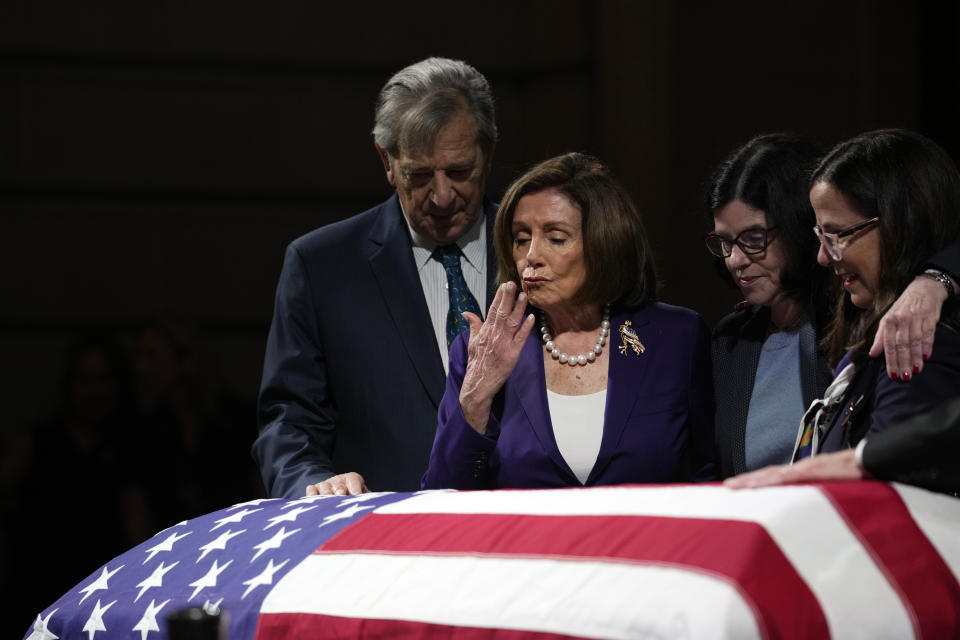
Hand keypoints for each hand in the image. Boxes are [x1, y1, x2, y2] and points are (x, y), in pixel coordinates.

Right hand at [305, 472, 367, 495]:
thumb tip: (378, 505)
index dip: (356, 488)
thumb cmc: (353, 497)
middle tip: (341, 495)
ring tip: (327, 501)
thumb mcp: (362, 494)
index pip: (354, 480)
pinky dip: (311, 495)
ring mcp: (325, 484)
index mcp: (352, 479)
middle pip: (338, 484)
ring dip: (326, 494)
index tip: (357, 496)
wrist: (336, 492)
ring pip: (324, 487)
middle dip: (339, 490)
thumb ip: (368, 498)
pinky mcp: (314, 489)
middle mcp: (338, 480)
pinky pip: (311, 490)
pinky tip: (312, 501)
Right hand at [459, 281, 535, 433]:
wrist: (478, 385)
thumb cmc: (476, 364)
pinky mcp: (512, 355)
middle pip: (502, 313)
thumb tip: (467, 313)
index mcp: (485, 332)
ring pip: (513, 323)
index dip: (499, 297)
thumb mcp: (472, 343)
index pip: (492, 310)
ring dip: (519, 309)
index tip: (504, 285)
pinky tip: (532, 318)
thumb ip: (474, 326)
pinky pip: (521, 339)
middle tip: (513, 284)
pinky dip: (526, 328)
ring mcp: (504, 345)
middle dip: (508, 298)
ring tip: (524, 296)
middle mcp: (494, 336)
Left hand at [724, 450, 864, 488]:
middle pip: (768, 474)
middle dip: (746, 480)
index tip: (739, 487)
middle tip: (727, 486)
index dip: (756, 481)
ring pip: (774, 474)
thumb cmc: (854, 476)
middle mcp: (800, 468)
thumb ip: (816, 496)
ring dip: (754, 480)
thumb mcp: (831, 489)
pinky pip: (792, 476)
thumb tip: (807, 511)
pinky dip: (776, 479)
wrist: (871, 460)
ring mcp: (806, 468)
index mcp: (802, 473)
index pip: (774, 476)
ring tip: (736, 486)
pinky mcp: (815, 470)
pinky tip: (763, 483)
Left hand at [870, 276, 948, 380]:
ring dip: (914, 357)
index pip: (888, 344)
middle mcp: (901, 320)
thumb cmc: (903, 306)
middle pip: (901, 344)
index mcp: (888, 321)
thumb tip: (872, 354)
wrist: (923, 288)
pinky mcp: (929, 318)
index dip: (890, 360)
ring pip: (914, 341)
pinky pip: (928, 334)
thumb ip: (880, 337)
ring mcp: (916, 318)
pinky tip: (926, 357)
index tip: (892, 374)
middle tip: (904, 377)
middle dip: (902, 362)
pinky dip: (927, 346)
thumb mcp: (888, 319)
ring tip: (915, 370)